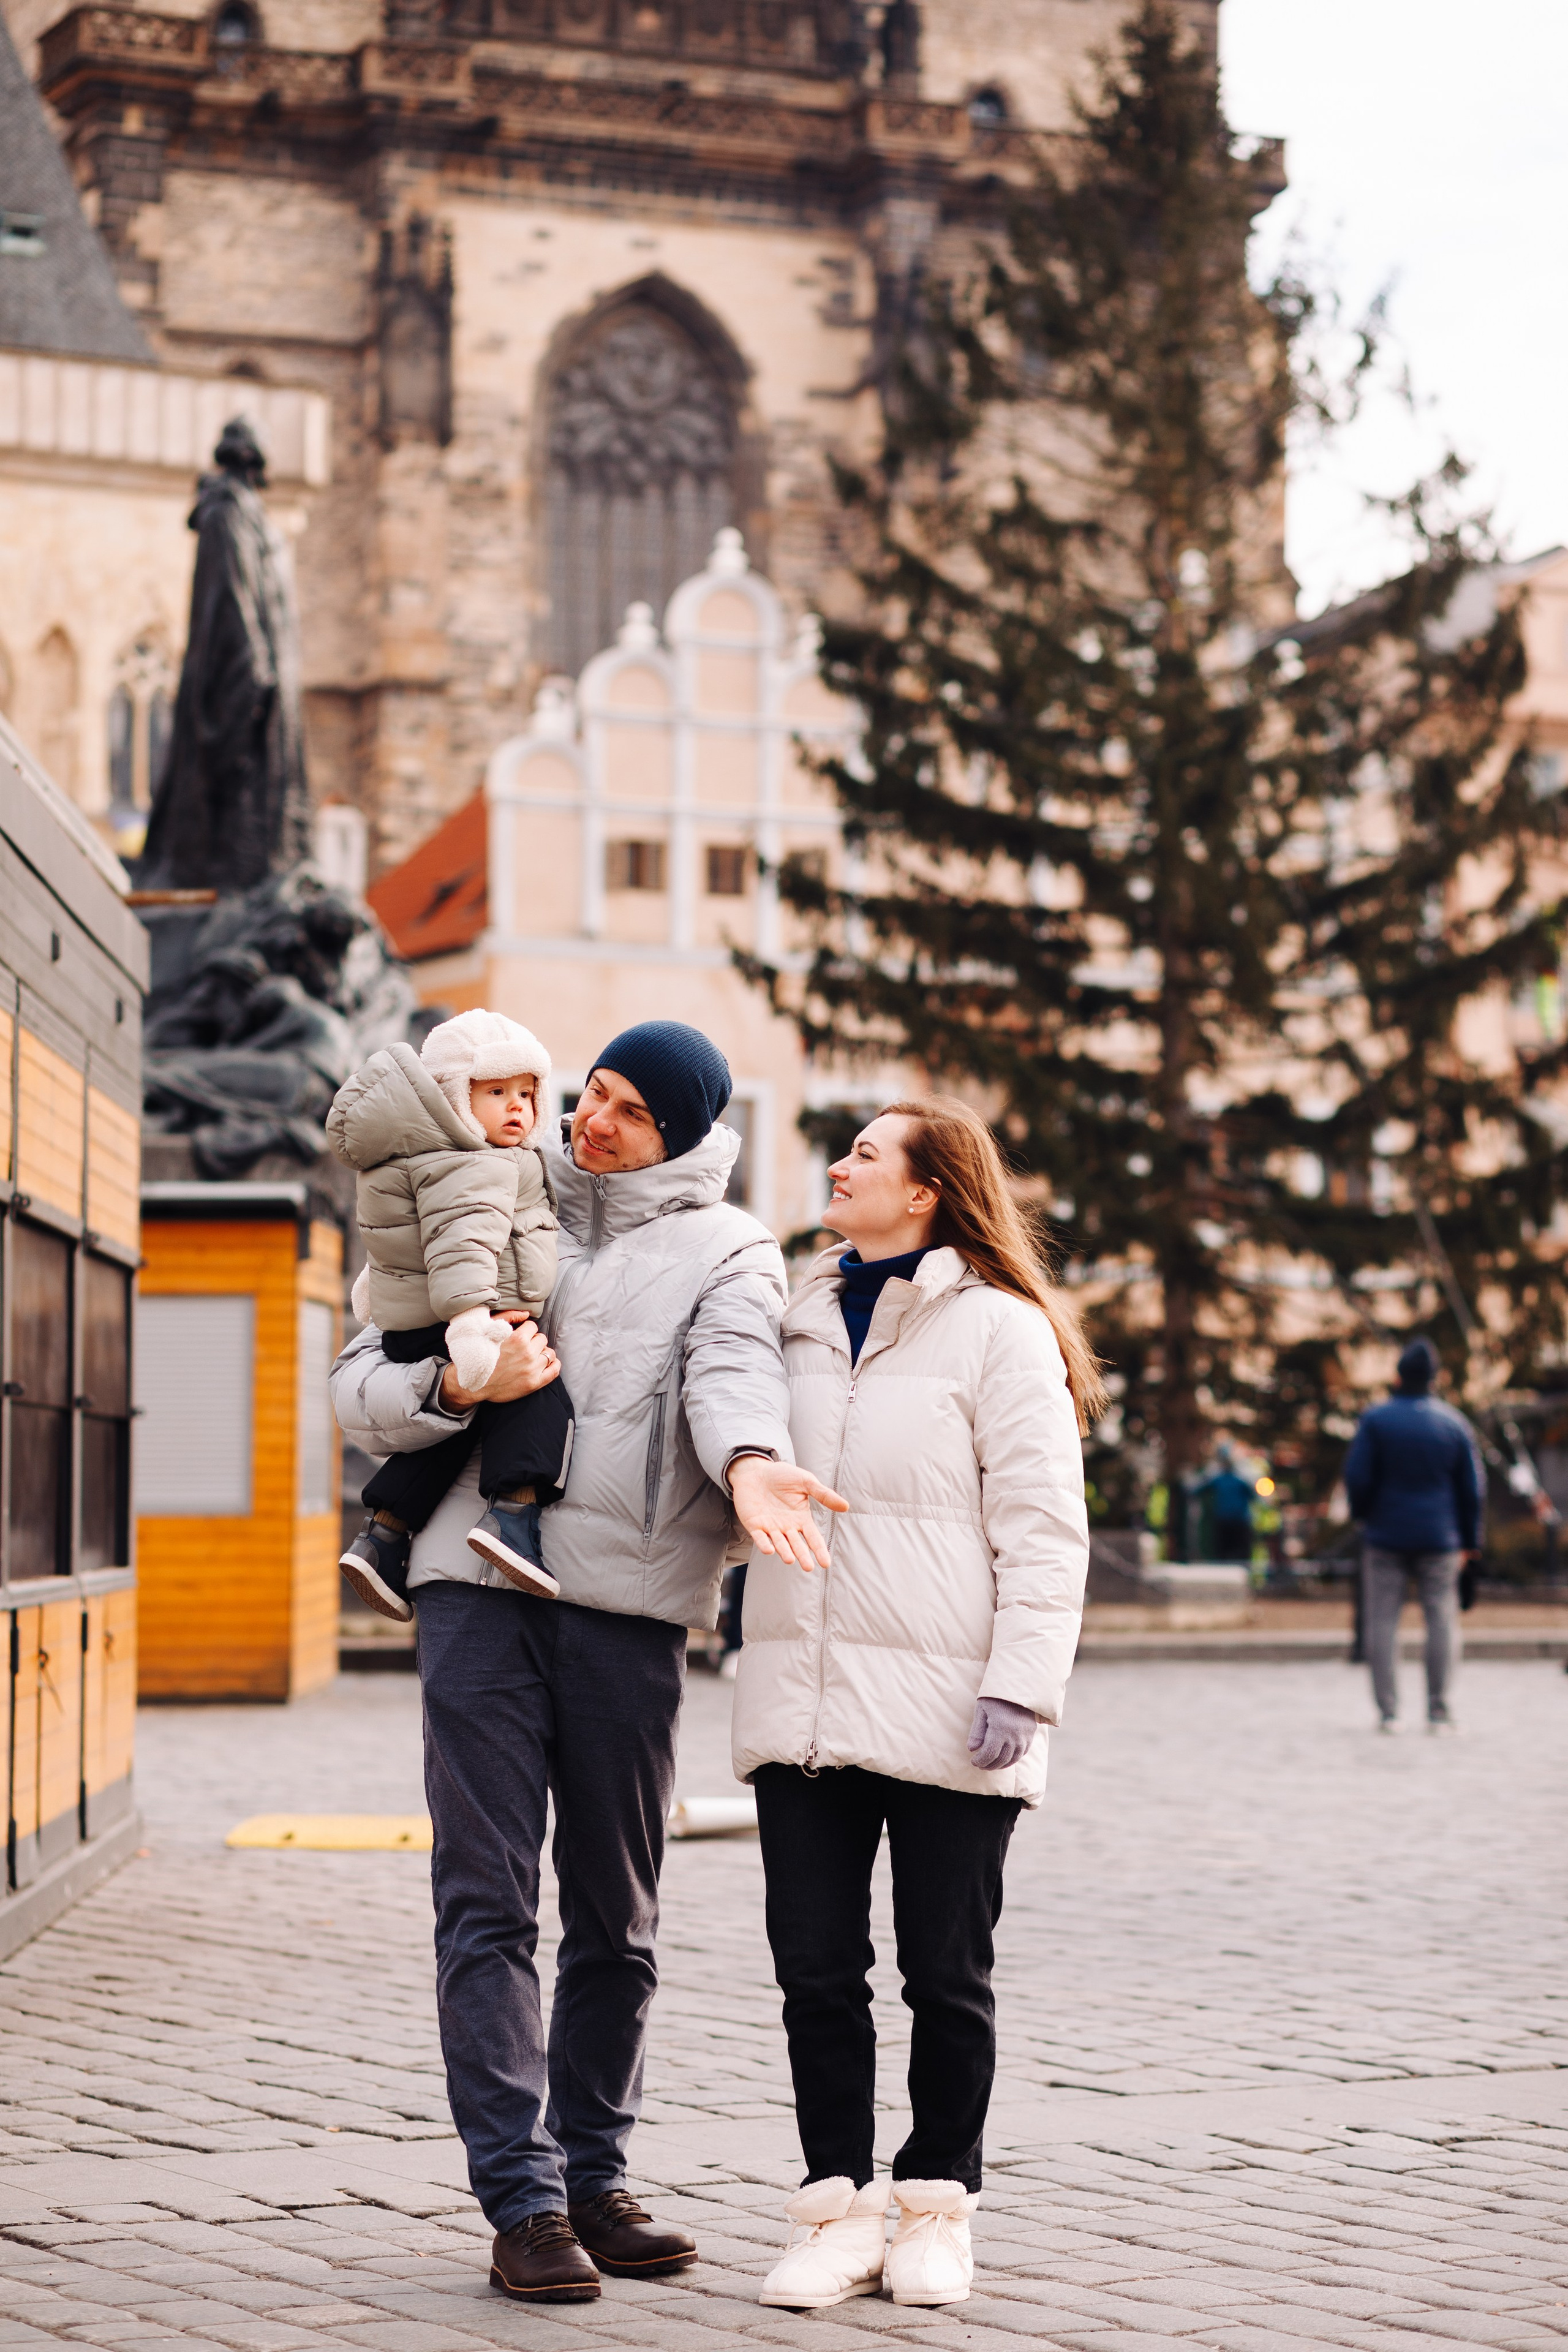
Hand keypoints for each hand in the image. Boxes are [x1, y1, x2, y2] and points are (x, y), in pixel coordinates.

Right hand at [441, 1314, 559, 1410]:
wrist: (471, 1382)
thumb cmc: (478, 1353)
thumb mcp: (488, 1329)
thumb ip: (508, 1317)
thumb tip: (526, 1314)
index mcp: (517, 1338)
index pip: (533, 1327)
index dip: (525, 1330)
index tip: (519, 1336)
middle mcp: (527, 1353)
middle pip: (542, 1339)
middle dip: (533, 1341)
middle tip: (523, 1348)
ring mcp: (532, 1369)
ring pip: (549, 1353)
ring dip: (541, 1353)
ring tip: (531, 1357)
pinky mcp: (533, 1383)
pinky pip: (554, 1371)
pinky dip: (553, 1365)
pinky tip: (546, 1364)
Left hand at [727, 1456, 848, 1572]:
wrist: (755, 1470)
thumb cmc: (781, 1476)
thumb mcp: (806, 1482)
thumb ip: (824, 1494)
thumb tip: (846, 1506)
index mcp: (801, 1519)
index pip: (813, 1538)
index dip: (819, 1550)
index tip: (825, 1563)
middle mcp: (787, 1527)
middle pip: (796, 1545)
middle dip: (802, 1556)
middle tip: (808, 1567)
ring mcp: (770, 1527)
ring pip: (779, 1543)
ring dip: (784, 1551)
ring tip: (790, 1559)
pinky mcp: (754, 1524)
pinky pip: (759, 1537)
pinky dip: (764, 1544)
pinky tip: (769, 1550)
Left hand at [967, 1695, 1036, 1771]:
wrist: (1018, 1688)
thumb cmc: (995, 1698)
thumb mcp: (981, 1711)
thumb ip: (976, 1731)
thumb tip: (971, 1749)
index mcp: (1000, 1729)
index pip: (989, 1754)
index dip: (980, 1761)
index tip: (973, 1761)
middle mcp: (1014, 1735)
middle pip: (1001, 1759)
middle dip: (989, 1765)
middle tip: (980, 1765)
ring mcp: (1024, 1737)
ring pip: (1013, 1759)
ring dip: (1001, 1765)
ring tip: (991, 1764)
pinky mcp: (1031, 1735)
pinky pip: (1022, 1753)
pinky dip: (1012, 1759)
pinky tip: (1004, 1759)